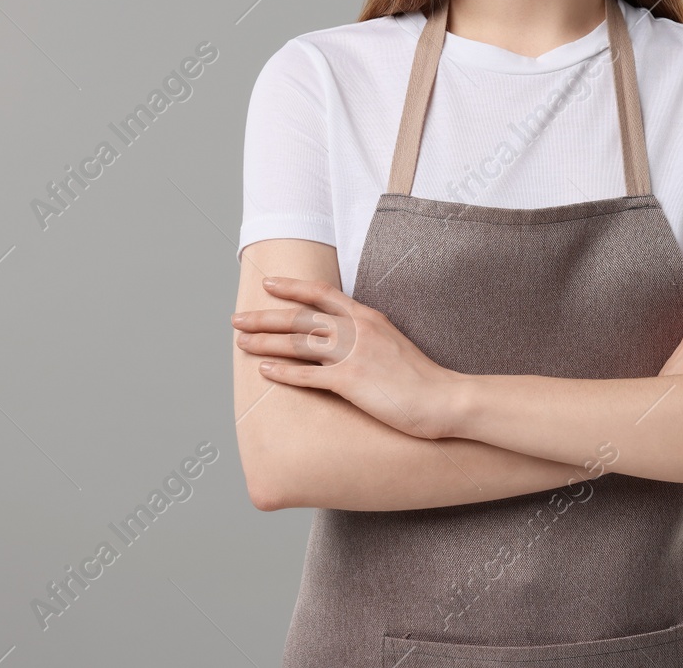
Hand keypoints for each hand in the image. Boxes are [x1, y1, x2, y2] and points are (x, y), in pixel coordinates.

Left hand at [232, 276, 464, 439]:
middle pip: (301, 317)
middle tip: (238, 318)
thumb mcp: (393, 342)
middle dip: (265, 316)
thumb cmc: (421, 377)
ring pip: (298, 342)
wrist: (444, 398)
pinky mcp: (351, 381)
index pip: (322, 293)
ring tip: (241, 342)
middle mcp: (357, 330)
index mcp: (368, 317)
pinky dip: (282, 373)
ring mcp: (353, 354)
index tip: (269, 284)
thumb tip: (343, 336)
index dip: (292, 287)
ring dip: (265, 342)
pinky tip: (264, 372)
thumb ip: (367, 334)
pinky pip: (308, 375)